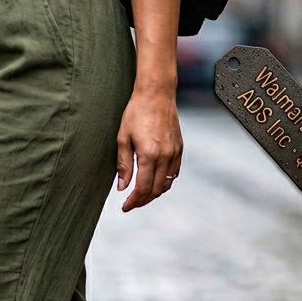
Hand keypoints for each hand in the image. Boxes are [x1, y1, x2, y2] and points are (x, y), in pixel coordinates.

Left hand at [116, 86, 182, 210]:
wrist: (156, 94)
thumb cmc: (138, 111)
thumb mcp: (123, 138)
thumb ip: (123, 165)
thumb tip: (122, 185)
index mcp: (149, 154)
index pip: (143, 188)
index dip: (134, 201)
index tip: (126, 206)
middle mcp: (165, 156)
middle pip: (156, 189)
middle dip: (143, 200)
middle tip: (132, 203)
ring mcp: (174, 152)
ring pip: (167, 183)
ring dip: (154, 193)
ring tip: (142, 195)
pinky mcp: (179, 148)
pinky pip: (174, 173)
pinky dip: (165, 181)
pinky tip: (155, 181)